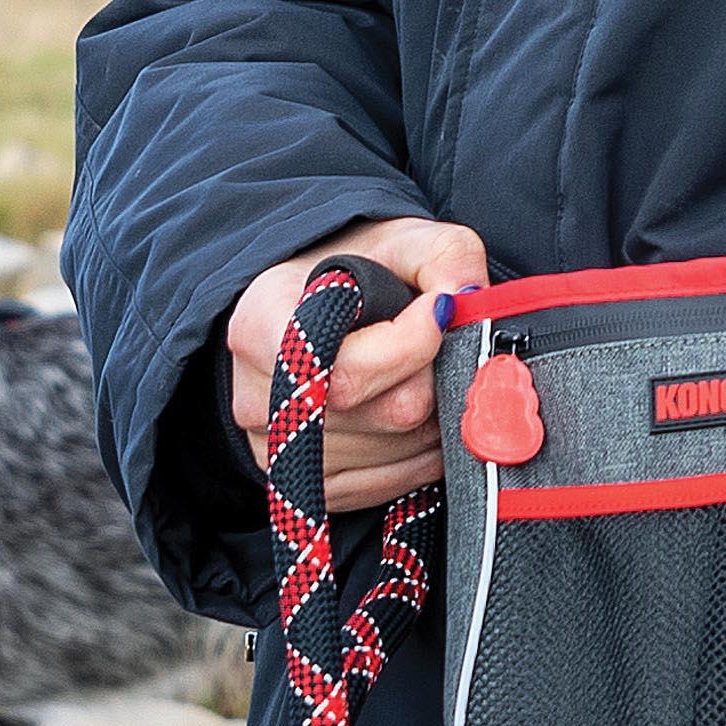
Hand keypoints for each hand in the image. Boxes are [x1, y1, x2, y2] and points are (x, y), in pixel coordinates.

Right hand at [223, 218, 489, 517]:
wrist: (317, 309)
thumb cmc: (356, 272)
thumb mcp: (402, 238)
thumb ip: (444, 257)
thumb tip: (467, 303)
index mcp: (259, 323)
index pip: (345, 365)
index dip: (410, 345)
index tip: (440, 309)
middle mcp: (258, 396)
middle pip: (384, 412)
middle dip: (433, 376)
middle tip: (440, 342)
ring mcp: (280, 452)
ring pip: (397, 451)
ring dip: (436, 414)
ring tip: (424, 371)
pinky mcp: (315, 487)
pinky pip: (394, 483)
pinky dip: (425, 450)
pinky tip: (421, 412)